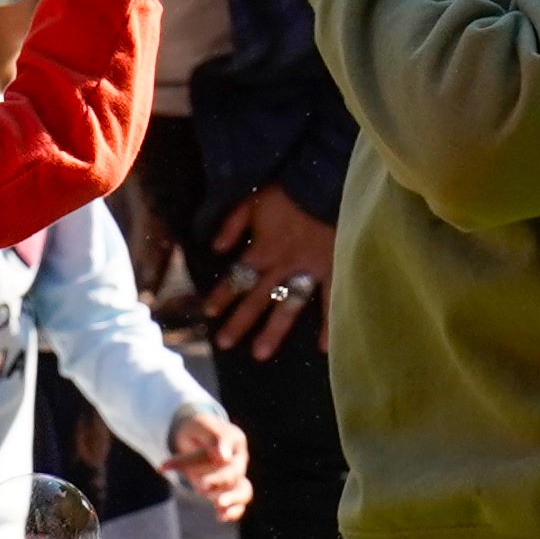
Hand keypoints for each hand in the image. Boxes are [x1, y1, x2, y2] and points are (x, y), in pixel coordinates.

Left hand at [161, 404, 253, 519]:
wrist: (195, 437)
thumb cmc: (197, 429)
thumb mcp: (200, 425)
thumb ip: (212, 438)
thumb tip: (223, 456)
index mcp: (234, 438)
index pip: (226, 444)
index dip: (224, 450)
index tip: (221, 456)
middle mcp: (238, 459)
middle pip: (233, 472)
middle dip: (219, 480)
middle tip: (202, 486)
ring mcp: (235, 477)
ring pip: (243, 491)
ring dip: (232, 499)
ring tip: (217, 505)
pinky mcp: (227, 491)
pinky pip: (237, 505)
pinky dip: (232, 512)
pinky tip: (220, 517)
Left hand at [201, 185, 341, 363]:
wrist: (324, 184)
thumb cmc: (287, 192)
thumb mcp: (251, 201)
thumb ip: (232, 225)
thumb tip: (215, 248)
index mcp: (262, 250)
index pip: (236, 277)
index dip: (221, 294)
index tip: (208, 313)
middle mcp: (281, 266)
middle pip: (256, 298)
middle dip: (238, 321)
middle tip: (223, 343)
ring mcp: (307, 271)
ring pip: (286, 305)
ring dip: (273, 330)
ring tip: (259, 354)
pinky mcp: (331, 270)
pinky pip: (329, 300)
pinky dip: (329, 324)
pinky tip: (324, 348)